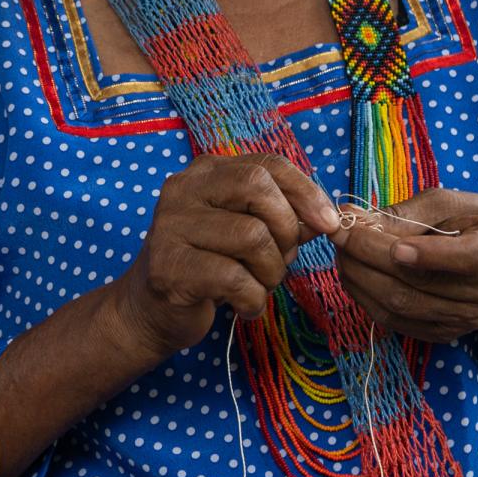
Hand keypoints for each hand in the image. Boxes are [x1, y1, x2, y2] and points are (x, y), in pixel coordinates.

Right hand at [106, 154, 340, 359]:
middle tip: (283, 260)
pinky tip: (242, 306)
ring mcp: (171, 225)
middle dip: (286, 230)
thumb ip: (279, 217)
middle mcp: (184, 188)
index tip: (329, 223)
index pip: (267, 164)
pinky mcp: (169, 266)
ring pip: (252, 237)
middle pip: (258, 188)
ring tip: (258, 286)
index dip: (305, 191)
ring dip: (271, 272)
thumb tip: (324, 219)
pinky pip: (235, 278)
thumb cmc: (208, 268)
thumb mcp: (245, 232)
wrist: (148, 312)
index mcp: (206, 172)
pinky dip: (252, 299)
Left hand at [333, 189, 477, 343]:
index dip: (431, 254)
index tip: (396, 246)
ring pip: (402, 305)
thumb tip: (353, 215)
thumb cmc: (471, 222)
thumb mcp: (449, 203)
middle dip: (369, 255)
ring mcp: (467, 318)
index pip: (470, 257)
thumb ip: (406, 212)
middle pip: (422, 283)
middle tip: (339, 231)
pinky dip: (365, 295)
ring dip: (360, 275)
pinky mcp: (443, 333)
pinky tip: (353, 272)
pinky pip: (394, 321)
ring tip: (342, 249)